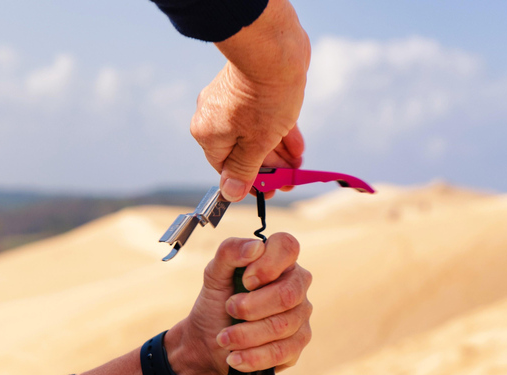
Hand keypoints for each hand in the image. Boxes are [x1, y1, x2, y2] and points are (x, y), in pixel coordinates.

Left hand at [165, 233, 312, 374]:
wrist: (208, 344)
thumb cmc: (216, 305)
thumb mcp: (213, 275)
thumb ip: (229, 252)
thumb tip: (255, 247)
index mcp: (278, 261)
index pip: (288, 247)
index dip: (267, 264)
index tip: (246, 281)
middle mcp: (296, 285)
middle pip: (288, 293)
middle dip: (251, 306)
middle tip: (228, 309)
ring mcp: (300, 316)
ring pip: (283, 326)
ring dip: (246, 334)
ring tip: (224, 338)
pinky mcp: (297, 345)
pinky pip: (282, 352)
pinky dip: (253, 356)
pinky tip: (235, 357)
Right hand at [190, 0, 310, 201]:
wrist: (275, 48)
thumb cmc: (263, 97)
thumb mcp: (256, 144)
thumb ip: (244, 170)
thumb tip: (230, 193)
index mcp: (208, 134)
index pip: (226, 169)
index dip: (250, 182)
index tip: (270, 190)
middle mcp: (214, 118)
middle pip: (242, 153)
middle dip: (269, 168)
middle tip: (290, 180)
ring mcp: (232, 102)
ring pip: (255, 136)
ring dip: (278, 153)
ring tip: (298, 165)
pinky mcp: (250, 90)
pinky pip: (262, 119)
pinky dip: (278, 132)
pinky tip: (297, 145)